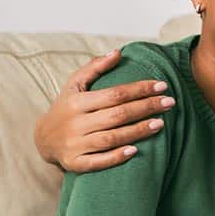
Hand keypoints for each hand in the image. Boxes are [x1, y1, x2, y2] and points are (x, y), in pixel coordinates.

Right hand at [34, 49, 175, 172]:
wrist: (43, 138)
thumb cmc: (67, 107)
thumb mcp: (74, 85)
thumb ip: (95, 67)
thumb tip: (118, 52)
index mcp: (77, 102)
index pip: (114, 94)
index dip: (140, 89)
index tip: (162, 86)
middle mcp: (75, 123)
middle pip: (117, 115)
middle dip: (146, 108)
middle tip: (170, 102)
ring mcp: (75, 144)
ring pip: (111, 138)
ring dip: (137, 131)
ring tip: (160, 124)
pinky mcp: (75, 163)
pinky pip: (98, 162)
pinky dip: (116, 157)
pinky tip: (135, 150)